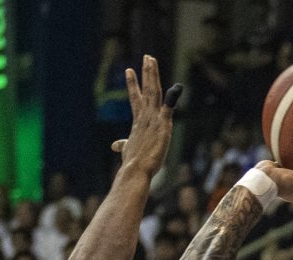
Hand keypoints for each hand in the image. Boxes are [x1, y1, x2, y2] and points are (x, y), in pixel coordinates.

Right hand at [110, 56, 182, 177]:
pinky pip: (169, 108)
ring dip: (153, 75)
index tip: (130, 70)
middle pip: (147, 90)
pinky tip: (177, 87)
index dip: (133, 85)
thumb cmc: (133, 164)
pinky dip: (172, 97)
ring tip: (152, 60)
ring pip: (155, 92)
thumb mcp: (127, 150)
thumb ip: (123, 145)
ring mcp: (154, 120)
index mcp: (139, 122)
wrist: (136, 170)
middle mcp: (146, 117)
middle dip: (147, 73)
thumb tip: (115, 145)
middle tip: (147, 57)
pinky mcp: (163, 125)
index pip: (136, 98)